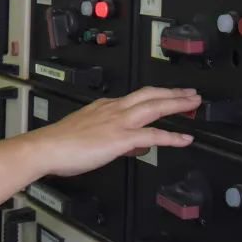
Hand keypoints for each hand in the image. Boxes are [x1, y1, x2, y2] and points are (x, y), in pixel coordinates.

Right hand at [26, 87, 201, 177]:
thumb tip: (130, 147)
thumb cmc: (59, 144)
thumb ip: (110, 139)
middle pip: (150, 95)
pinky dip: (172, 137)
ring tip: (194, 103)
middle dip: (173, 93)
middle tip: (191, 93)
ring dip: (177, 104)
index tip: (167, 95)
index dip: (155, 96)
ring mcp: (119, 122)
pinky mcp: (121, 138)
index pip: (135, 98)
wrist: (47, 147)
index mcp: (104, 107)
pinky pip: (153, 136)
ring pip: (155, 107)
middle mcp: (114, 110)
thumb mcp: (86, 135)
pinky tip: (185, 139)